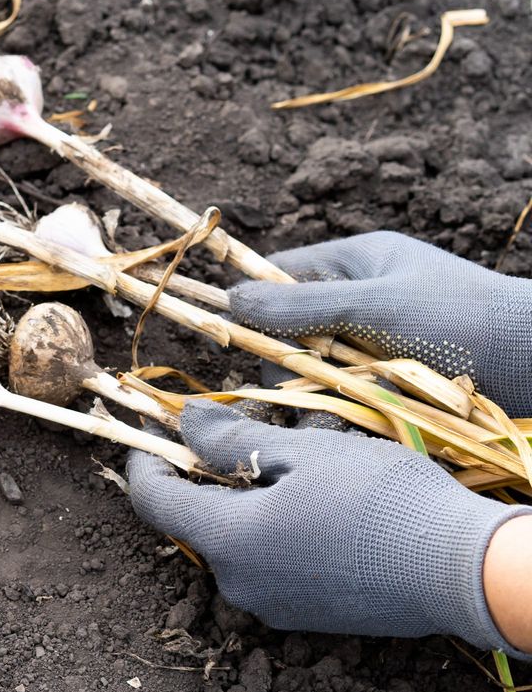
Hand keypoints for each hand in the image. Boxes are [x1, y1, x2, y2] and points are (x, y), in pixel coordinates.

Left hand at [126, 400, 529, 655]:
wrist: (462, 571)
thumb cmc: (381, 500)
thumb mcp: (303, 451)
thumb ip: (231, 439)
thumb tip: (182, 423)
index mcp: (227, 541)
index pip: (155, 502)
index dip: (144, 463)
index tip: (149, 432)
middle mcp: (237, 584)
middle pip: (197, 522)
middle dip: (208, 478)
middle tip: (240, 435)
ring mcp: (271, 607)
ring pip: (237, 543)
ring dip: (248, 504)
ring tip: (294, 467)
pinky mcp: (304, 618)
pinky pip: (269, 567)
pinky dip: (275, 534)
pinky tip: (318, 508)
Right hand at [230, 231, 531, 415]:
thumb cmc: (462, 320)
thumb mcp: (375, 306)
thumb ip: (302, 306)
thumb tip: (229, 301)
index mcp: (352, 265)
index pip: (277, 275)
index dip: (253, 304)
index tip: (241, 338)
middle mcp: (356, 303)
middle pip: (286, 332)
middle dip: (287, 361)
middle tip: (305, 382)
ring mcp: (370, 347)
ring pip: (309, 373)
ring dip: (314, 393)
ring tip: (334, 411)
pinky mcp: (384, 388)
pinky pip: (338, 400)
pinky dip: (338, 414)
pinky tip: (347, 426)